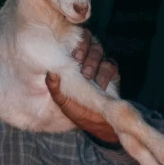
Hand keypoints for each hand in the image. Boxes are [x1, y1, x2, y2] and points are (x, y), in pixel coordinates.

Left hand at [45, 29, 120, 143]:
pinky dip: (105, 73)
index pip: (75, 40)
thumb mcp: (61, 101)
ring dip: (93, 62)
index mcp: (73, 61)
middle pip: (89, 42)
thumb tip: (50, 72)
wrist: (97, 124)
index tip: (74, 56)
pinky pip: (111, 65)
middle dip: (85, 51)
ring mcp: (100, 65)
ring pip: (99, 52)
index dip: (76, 42)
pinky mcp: (113, 73)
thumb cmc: (76, 109)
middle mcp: (87, 59)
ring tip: (88, 76)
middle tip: (80, 63)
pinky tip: (100, 84)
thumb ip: (54, 87)